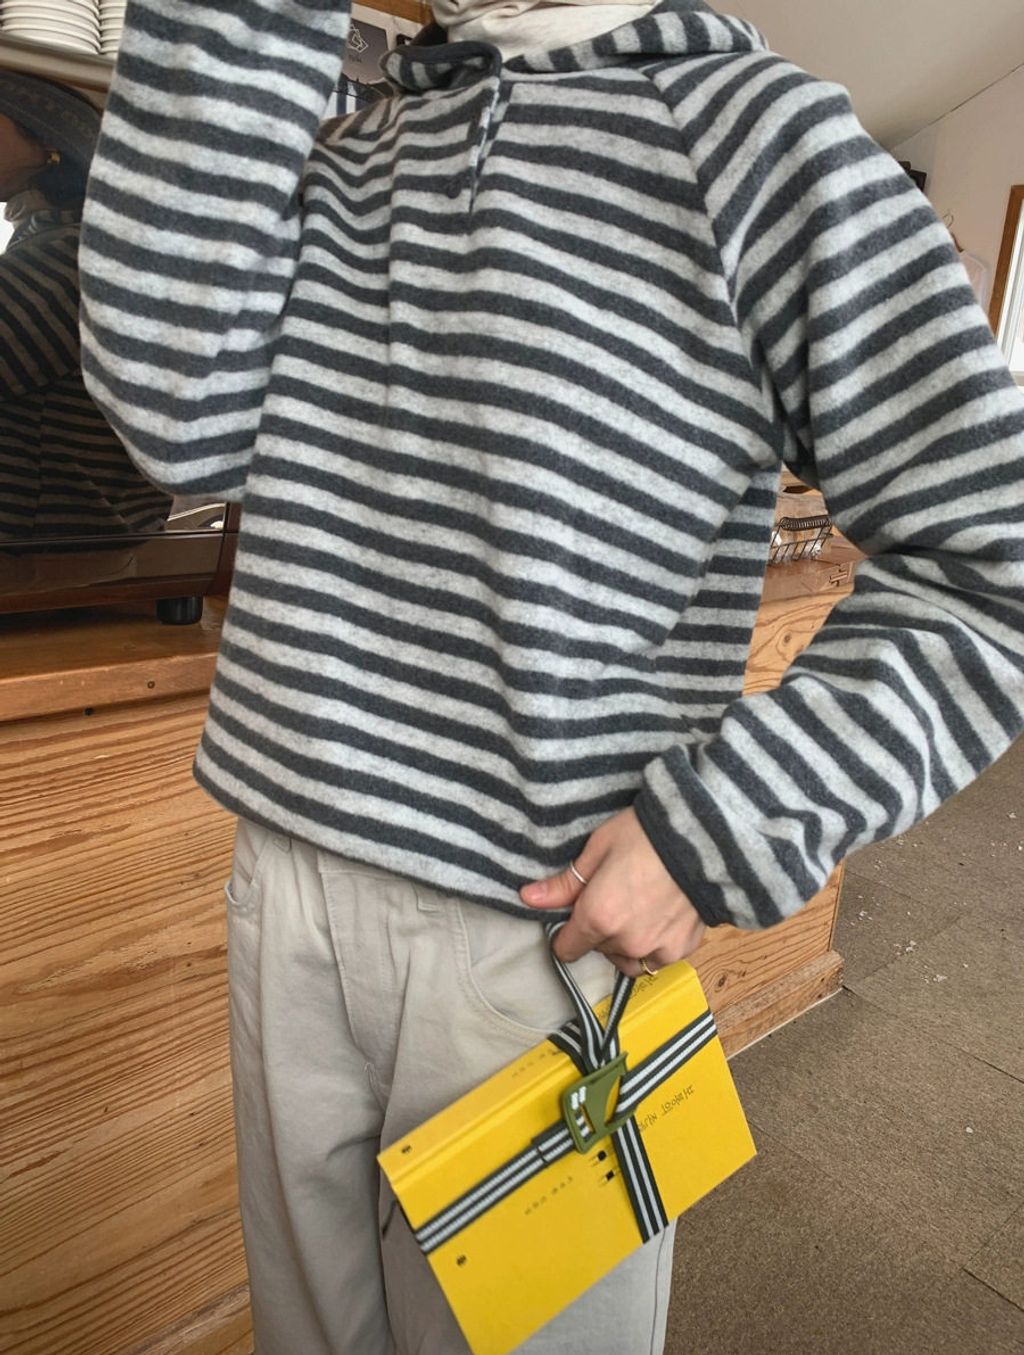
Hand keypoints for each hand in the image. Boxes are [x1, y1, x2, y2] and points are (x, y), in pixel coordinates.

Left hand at [519, 808, 705, 975]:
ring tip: (635, 911)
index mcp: (598, 917)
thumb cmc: (646, 835)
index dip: (566, 934)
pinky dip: (653, 945)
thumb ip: (564, 883)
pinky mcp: (682, 948)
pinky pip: (657, 958)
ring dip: (625, 944)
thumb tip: (528, 898)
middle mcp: (625, 941)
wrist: (704, 838)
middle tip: (614, 897)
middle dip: (599, 930)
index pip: (567, 949)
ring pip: (627, 960)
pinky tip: (659, 917)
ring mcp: (656, 949)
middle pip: (598, 949)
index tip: (575, 916)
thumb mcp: (598, 850)